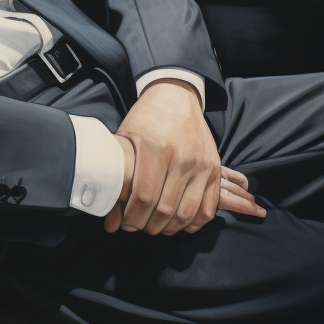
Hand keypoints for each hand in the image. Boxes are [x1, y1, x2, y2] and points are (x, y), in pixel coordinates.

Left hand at [104, 80, 263, 234]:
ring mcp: (201, 164)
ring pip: (187, 212)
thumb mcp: (125, 139)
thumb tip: (109, 221)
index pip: (144, 196)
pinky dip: (194, 222)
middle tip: (138, 227)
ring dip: (170, 228)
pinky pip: (209, 206)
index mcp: (155, 148)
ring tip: (156, 227)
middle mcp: (181, 158)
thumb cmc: (145, 118)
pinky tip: (180, 224)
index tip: (125, 224)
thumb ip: (118, 179)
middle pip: (165, 209)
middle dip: (147, 225)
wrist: (176, 95)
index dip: (132, 217)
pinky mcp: (214, 167)